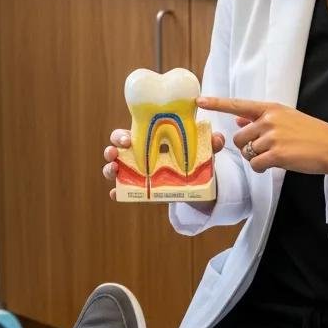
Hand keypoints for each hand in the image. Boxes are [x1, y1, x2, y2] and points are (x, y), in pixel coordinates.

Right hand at [103, 128, 226, 201]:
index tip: (126, 139)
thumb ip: (210, 144)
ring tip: (114, 168)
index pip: (129, 133)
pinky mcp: (139, 190)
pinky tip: (115, 193)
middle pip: (116, 148)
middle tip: (119, 150)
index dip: (122, 135)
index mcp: (148, 140)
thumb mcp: (201, 151)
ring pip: (114, 167)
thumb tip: (217, 138)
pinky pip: (122, 191)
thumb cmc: (192, 159)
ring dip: (109, 167)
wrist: (195, 184)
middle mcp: (137, 155)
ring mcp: (135, 173)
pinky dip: (117, 192)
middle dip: (112, 147)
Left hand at [197, 97, 327, 188]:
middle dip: (248, 147)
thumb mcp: (286, 118)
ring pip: (246, 153)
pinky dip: (262, 168)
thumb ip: (260, 118)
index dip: (217, 104)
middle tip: (267, 149)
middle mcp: (269, 120)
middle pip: (239, 138)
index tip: (199, 102)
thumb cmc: (310, 133)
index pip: (238, 104)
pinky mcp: (276, 154)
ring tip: (276, 156)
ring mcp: (272, 137)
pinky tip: (276, 165)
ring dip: (257, 158)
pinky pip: (255, 165)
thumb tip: (238, 117)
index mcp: (271, 108)